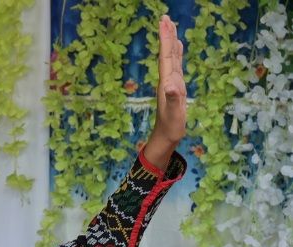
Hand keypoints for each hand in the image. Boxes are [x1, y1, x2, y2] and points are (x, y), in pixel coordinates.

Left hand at [142, 15, 186, 168]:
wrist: (166, 135)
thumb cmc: (170, 126)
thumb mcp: (173, 113)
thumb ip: (173, 99)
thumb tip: (171, 85)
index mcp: (166, 81)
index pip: (165, 56)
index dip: (165, 39)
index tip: (163, 22)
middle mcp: (167, 78)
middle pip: (166, 53)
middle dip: (166, 35)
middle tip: (165, 17)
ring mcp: (171, 81)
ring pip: (171, 57)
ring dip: (170, 41)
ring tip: (170, 26)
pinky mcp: (176, 85)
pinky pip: (176, 64)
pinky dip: (176, 53)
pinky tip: (177, 47)